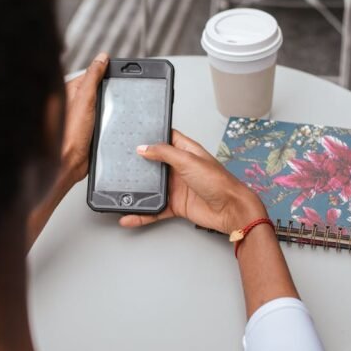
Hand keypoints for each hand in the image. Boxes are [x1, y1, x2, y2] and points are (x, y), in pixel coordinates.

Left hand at [60, 52, 108, 183]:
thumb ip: (92, 77)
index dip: (106, 73)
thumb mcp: (84, 100)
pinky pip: (105, 121)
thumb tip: (101, 58)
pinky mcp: (90, 130)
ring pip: (104, 106)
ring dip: (112, 110)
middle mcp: (75, 103)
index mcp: (70, 91)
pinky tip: (113, 125)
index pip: (92, 74)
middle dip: (110, 93)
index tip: (119, 73)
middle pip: (100, 90)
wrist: (70, 163)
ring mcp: (83, 117)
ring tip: (113, 113)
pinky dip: (111, 122)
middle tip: (118, 97)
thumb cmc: (70, 135)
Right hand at [119, 130, 268, 233]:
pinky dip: (142, 214)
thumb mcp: (188, 160)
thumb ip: (164, 153)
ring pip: (152, 187)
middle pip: (155, 163)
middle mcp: (180, 168)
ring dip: (138, 190)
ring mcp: (177, 187)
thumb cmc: (218, 182)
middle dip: (139, 164)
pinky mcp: (176, 205)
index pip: (166, 138)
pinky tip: (130, 216)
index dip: (152, 136)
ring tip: (120, 190)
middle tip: (120, 162)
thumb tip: (144, 148)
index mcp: (186, 151)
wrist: (230, 210)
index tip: (135, 134)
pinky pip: (155, 209)